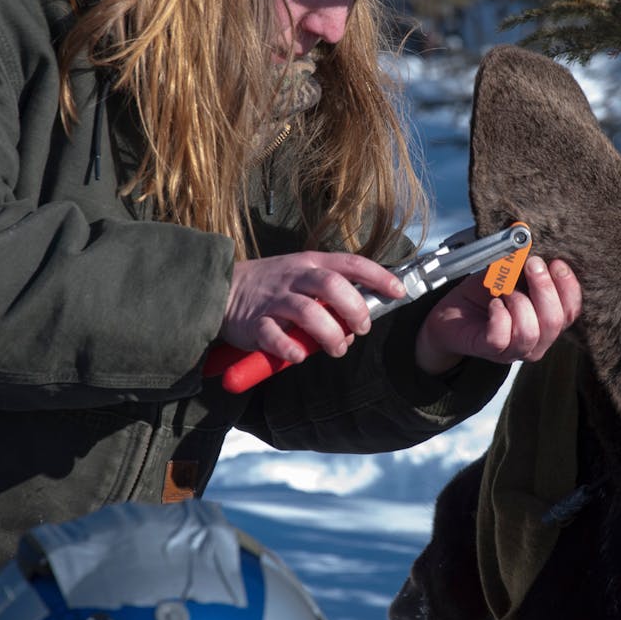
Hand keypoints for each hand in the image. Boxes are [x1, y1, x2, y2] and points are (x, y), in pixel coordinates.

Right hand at [222, 252, 405, 362]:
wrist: (221, 288)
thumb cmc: (272, 286)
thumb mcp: (302, 276)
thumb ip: (331, 292)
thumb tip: (361, 317)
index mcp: (310, 263)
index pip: (351, 263)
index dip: (378, 276)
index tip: (399, 291)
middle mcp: (294, 278)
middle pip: (332, 285)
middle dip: (354, 309)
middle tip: (361, 329)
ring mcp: (273, 299)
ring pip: (307, 311)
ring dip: (329, 334)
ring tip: (337, 348)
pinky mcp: (254, 323)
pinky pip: (274, 336)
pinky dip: (291, 349)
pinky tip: (300, 356)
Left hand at [415, 257, 581, 374]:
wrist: (451, 313)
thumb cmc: (484, 294)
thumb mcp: (510, 275)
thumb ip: (526, 265)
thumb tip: (534, 243)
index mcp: (547, 321)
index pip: (572, 311)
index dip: (568, 287)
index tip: (557, 262)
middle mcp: (537, 340)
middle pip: (554, 321)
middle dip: (544, 288)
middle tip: (531, 265)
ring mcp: (514, 350)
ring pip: (530, 332)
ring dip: (519, 303)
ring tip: (505, 289)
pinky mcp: (490, 350)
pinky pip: (501, 337)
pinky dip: (498, 315)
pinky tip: (493, 304)